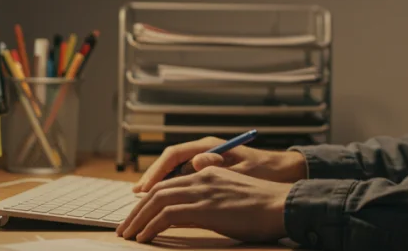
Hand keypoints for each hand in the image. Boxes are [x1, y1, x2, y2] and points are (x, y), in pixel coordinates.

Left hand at [116, 166, 292, 242]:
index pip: (169, 182)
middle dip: (137, 210)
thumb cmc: (263, 206)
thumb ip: (206, 198)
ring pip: (157, 201)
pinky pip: (167, 215)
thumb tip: (182, 213)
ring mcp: (203, 190)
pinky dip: (151, 226)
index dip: (149, 199)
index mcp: (209, 171)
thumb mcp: (230, 196)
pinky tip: (145, 237)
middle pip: (158, 190)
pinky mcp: (204, 207)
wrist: (282, 205)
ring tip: (129, 234)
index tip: (138, 215)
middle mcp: (202, 176)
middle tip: (125, 227)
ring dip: (138, 219)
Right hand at [133, 136, 307, 192]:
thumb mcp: (242, 171)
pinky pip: (183, 182)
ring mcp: (206, 162)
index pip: (173, 156)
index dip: (155, 173)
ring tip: (141, 207)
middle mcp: (204, 151)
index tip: (143, 191)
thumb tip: (196, 163)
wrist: (284, 173)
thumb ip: (218, 168)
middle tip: (134, 201)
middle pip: (168, 165)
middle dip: (150, 183)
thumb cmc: (265, 171)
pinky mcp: (210, 174)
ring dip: (157, 190)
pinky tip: (162, 207)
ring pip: (173, 174)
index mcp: (209, 147)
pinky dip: (171, 193)